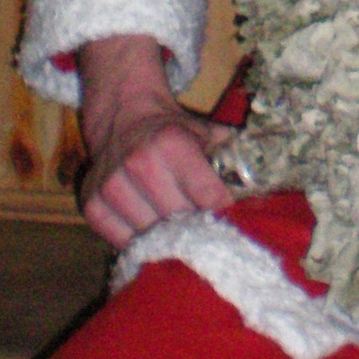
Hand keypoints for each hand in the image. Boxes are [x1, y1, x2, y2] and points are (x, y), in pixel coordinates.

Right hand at [78, 34, 233, 250]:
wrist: (122, 113)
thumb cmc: (169, 128)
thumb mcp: (203, 132)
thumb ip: (231, 156)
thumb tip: (267, 185)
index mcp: (171, 144)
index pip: (207, 196)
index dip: (223, 215)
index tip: (233, 227)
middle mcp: (139, 164)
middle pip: (179, 220)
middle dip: (197, 232)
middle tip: (211, 241)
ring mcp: (111, 185)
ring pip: (149, 235)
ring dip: (167, 243)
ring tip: (182, 244)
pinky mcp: (92, 203)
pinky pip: (119, 240)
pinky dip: (137, 245)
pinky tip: (151, 241)